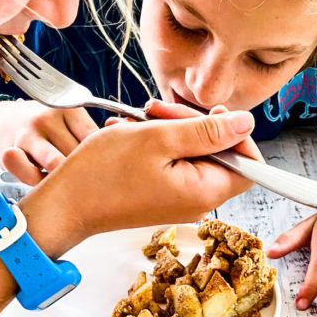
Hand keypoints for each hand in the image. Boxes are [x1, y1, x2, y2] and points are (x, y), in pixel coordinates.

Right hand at [0, 98, 98, 184]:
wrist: (0, 121)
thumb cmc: (46, 127)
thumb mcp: (69, 120)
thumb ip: (90, 135)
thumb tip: (121, 154)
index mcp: (69, 109)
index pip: (94, 139)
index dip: (101, 157)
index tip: (102, 168)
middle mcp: (47, 118)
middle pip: (77, 155)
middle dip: (83, 171)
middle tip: (85, 181)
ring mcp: (28, 134)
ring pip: (57, 167)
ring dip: (63, 179)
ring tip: (66, 183)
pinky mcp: (10, 152)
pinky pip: (33, 177)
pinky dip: (41, 183)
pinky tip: (44, 180)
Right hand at [19, 108, 255, 256]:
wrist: (66, 204)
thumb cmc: (103, 174)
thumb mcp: (158, 139)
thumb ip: (207, 131)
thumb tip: (245, 122)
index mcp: (204, 190)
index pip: (250, 164)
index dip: (235, 133)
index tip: (206, 115)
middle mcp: (197, 200)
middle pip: (220, 154)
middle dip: (193, 124)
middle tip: (159, 112)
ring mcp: (180, 199)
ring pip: (193, 154)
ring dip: (169, 130)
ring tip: (139, 122)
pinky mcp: (162, 196)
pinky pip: (174, 163)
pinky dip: (157, 144)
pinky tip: (133, 135)